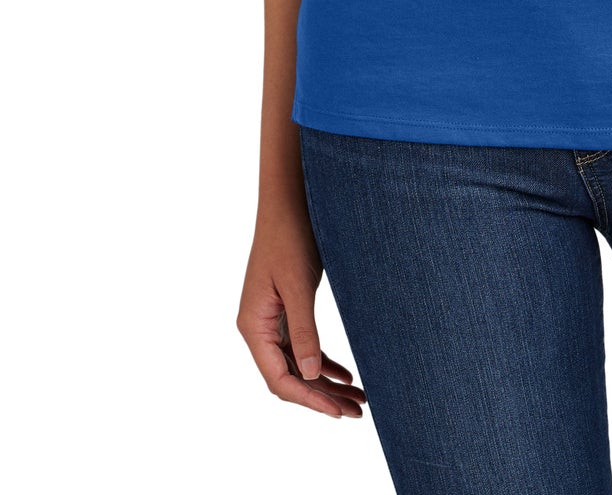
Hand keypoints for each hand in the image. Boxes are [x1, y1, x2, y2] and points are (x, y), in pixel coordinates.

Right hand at [237, 204, 367, 418]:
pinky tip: (346, 375)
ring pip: (299, 364)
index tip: (337, 412)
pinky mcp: (286, 309)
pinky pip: (303, 346)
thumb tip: (313, 374)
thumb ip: (303, 330)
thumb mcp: (298, 285)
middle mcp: (258, 327)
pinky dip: (324, 363)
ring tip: (359, 400)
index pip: (279, 379)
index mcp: (253, 326)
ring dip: (326, 383)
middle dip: (322, 397)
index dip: (309, 399)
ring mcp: (271, 319)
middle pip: (290, 377)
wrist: (288, 200)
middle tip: (357, 412)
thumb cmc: (289, 236)